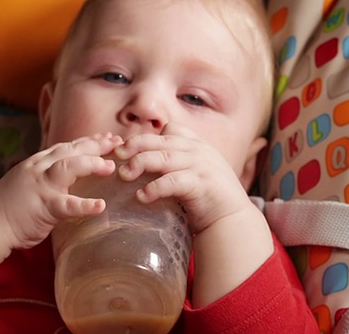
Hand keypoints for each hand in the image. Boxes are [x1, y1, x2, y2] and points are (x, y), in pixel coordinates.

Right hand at [0, 133, 122, 248]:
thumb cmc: (9, 206)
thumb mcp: (28, 181)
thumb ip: (46, 174)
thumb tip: (67, 173)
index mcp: (37, 162)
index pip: (67, 146)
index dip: (89, 140)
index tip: (108, 137)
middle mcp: (39, 168)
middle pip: (72, 150)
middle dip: (96, 145)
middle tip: (119, 142)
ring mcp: (40, 186)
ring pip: (68, 167)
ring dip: (91, 164)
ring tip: (110, 167)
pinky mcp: (43, 207)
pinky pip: (67, 205)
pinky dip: (84, 205)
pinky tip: (100, 206)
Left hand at [113, 123, 252, 233]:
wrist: (232, 220)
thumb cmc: (206, 198)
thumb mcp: (192, 172)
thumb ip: (175, 162)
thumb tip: (142, 161)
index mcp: (196, 145)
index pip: (171, 128)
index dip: (147, 136)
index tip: (127, 147)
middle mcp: (199, 151)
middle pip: (160, 141)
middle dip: (135, 145)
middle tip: (116, 155)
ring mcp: (201, 166)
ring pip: (164, 158)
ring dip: (140, 164)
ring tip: (123, 174)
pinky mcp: (201, 184)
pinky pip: (173, 181)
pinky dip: (155, 188)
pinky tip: (141, 196)